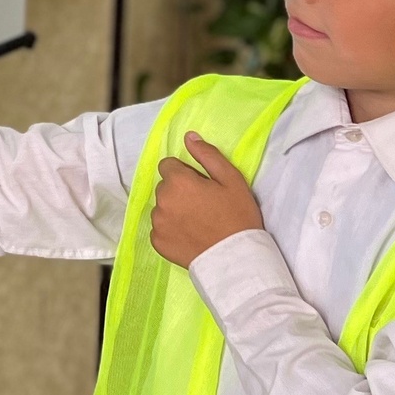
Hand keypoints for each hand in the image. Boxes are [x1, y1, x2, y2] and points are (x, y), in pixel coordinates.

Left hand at [149, 134, 263, 267]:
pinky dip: (170, 230)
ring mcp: (158, 223)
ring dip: (173, 210)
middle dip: (179, 191)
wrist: (236, 258)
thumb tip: (188, 136)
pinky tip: (189, 236)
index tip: (201, 187)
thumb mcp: (231, 179)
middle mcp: (162, 200)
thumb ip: (207, 155)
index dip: (186, 174)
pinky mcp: (157, 242)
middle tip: (202, 206)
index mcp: (177, 181)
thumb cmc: (237, 216)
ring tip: (197, 222)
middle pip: (165, 187)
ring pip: (161, 207)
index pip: (169, 166)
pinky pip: (160, 228)